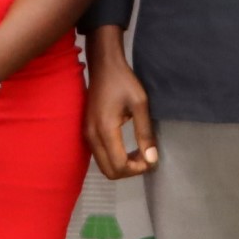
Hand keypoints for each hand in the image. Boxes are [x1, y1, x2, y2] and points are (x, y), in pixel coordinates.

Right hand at [85, 35, 157, 179]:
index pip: (119, 165)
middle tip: (146, 158)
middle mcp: (92, 136)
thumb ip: (145, 133)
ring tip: (139, 153)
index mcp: (105, 130)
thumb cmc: (124, 81)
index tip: (151, 159)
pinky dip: (113, 159)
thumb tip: (151, 159)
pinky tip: (127, 149)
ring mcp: (87, 135)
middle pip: (109, 171)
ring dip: (121, 166)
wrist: (104, 67)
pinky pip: (99, 156)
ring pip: (103, 166)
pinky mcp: (87, 132)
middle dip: (129, 171)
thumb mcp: (140, 104)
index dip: (137, 169)